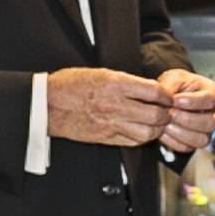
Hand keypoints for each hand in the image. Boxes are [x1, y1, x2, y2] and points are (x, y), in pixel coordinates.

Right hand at [48, 68, 173, 146]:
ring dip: (156, 128)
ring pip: (148, 133)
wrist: (47, 104)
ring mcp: (111, 124)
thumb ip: (125, 81)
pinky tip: (141, 131)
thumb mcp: (100, 73)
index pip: (154, 92)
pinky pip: (132, 141)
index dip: (166, 96)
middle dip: (166, 114)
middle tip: (166, 111)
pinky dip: (142, 138)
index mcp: (116, 84)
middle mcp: (116, 105)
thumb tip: (146, 88)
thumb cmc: (69, 85)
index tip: (167, 96)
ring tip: (155, 123)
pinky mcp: (106, 137)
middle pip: (155, 115)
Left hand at [155, 68, 214, 154]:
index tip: (175, 100)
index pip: (210, 100)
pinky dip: (173, 142)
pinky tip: (162, 132)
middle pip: (211, 123)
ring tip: (164, 124)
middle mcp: (214, 113)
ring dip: (181, 133)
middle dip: (187, 120)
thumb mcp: (172, 78)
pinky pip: (188, 148)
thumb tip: (165, 99)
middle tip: (169, 113)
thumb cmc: (176, 85)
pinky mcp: (195, 142)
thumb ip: (170, 87)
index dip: (193, 102)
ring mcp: (207, 130)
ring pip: (202, 139)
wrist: (170, 96)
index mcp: (213, 93)